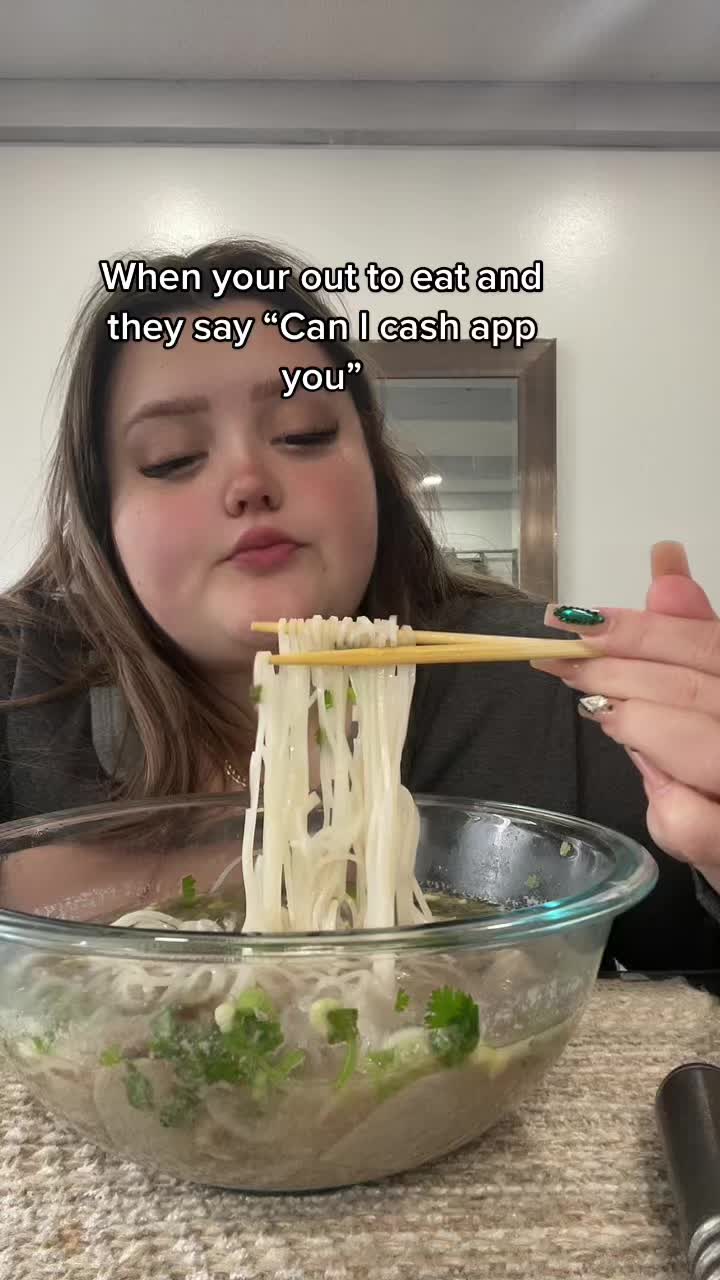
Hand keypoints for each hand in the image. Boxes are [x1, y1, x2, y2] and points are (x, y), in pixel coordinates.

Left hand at [532, 542, 719, 889]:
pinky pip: (690, 823)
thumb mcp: (716, 690)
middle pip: (693, 687)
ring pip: (700, 745)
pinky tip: (658, 791)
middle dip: (616, 670)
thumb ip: (694, 634)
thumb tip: (665, 563)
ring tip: (600, 713)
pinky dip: (665, 807)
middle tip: (561, 661)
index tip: (574, 622)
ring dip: (636, 725)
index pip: (705, 643)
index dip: (639, 629)